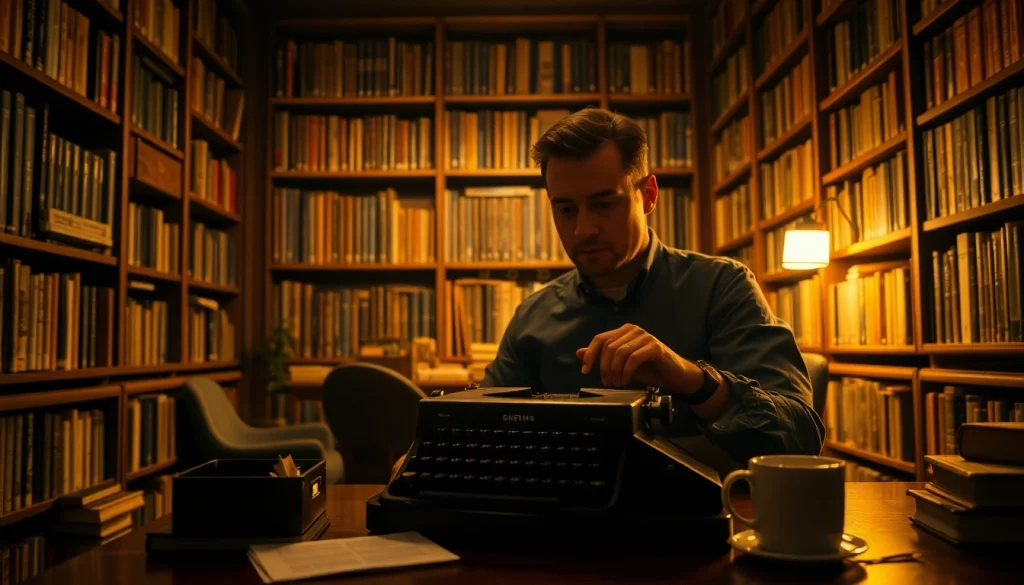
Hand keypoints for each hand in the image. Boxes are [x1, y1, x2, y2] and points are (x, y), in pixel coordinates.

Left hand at [576, 324, 694, 390]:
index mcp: (623, 331)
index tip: (585, 371)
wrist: (674, 375)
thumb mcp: (620, 364)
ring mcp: (645, 337)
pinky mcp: (655, 346)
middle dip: (604, 368)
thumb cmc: (648, 368)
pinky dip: (626, 371)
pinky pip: (633, 358)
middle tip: (607, 382)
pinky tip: (626, 380)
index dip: (590, 355)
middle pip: (608, 347)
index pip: (600, 339)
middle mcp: (633, 330)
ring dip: (615, 371)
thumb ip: (602, 357)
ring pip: (620, 352)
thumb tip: (579, 352)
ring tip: (617, 383)